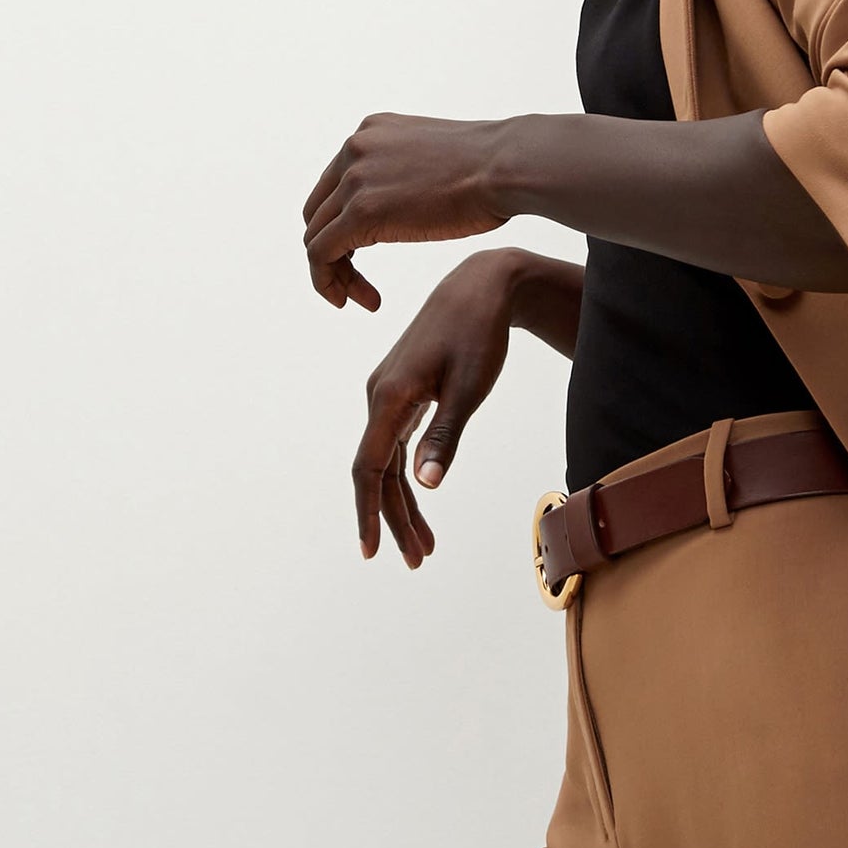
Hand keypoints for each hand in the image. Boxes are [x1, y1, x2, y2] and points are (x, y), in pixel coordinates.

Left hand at [301, 113, 506, 309]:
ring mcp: (353, 179)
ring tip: (360, 300)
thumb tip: (417, 198)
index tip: (366, 254)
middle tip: (358, 284)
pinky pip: (320, 255)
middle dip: (333, 251)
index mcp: (371, 133)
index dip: (343, 225)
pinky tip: (355, 301)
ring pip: (315, 236)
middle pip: (319, 212)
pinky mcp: (360, 212)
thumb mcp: (438, 159)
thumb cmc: (495, 169)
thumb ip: (413, 174)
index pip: (335, 186)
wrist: (509, 166)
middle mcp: (354, 149)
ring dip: (333, 273)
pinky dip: (328, 282)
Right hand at [353, 251, 523, 566]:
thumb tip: (427, 484)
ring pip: (388, 461)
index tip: (372, 550)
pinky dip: (410, 474)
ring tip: (424, 545)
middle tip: (416, 560)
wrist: (480, 287)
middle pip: (378, 472)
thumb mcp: (469, 387)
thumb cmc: (478, 333)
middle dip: (394, 519)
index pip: (369, 468)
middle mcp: (380, 397)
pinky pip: (399, 444)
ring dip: (404, 503)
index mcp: (389, 397)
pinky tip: (422, 497)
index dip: (368, 512)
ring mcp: (390, 395)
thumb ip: (446, 435)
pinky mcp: (405, 393)